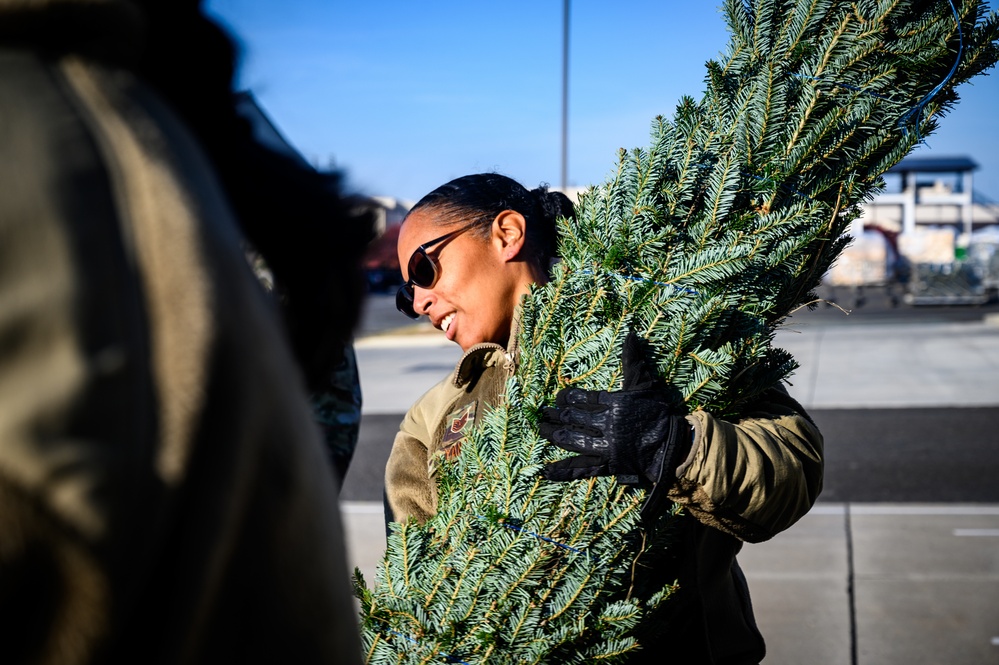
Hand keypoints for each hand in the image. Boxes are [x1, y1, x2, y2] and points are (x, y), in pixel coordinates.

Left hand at [539, 332, 689, 492]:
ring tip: (541, 430)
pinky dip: (562, 471)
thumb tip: (630, 335)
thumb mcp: (645, 384)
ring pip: (572, 440)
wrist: (674, 446)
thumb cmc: (658, 414)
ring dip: (553, 435)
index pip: (582, 398)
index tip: (557, 397)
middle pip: (573, 418)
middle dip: (555, 415)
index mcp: (613, 403)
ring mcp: (605, 446)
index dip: (567, 397)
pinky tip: (545, 471)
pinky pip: (581, 468)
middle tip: (543, 413)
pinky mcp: (607, 465)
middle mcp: (605, 424)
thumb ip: (633, 361)